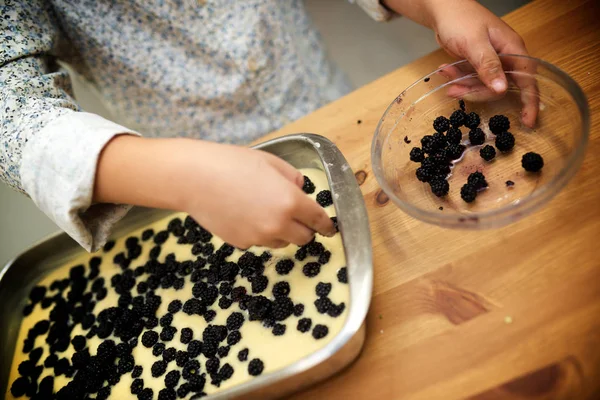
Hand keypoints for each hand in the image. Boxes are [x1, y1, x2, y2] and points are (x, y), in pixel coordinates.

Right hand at [94, 136, 334, 248]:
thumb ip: (292, 177)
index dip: (327, 226)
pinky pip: (259, 242)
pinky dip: (260, 233)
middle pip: (303, 238)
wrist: (193, 178)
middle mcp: (278, 224)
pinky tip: (245, 214)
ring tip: (264, 210)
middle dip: (305, 229)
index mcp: (290, 202)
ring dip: (282, 232)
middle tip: (297, 216)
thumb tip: (300, 189)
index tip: (330, 229)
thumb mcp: (270, 161)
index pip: (319, 220)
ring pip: (282, 242)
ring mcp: (258, 237)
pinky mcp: (241, 243)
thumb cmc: (231, 163)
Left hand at [429, 0, 538, 126]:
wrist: (443, 8)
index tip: (528, 122)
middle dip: (477, 92)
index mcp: (512, 49)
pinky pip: (472, 80)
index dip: (530, 101)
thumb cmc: (460, 19)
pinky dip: (459, 79)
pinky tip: (446, 70)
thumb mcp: (474, 43)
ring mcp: (491, 61)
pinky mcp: (477, 64)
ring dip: (464, 85)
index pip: (528, 79)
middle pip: (500, 87)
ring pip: (483, 86)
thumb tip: (501, 88)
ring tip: (446, 74)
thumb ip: (488, 66)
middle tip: (456, 90)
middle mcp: (505, 56)